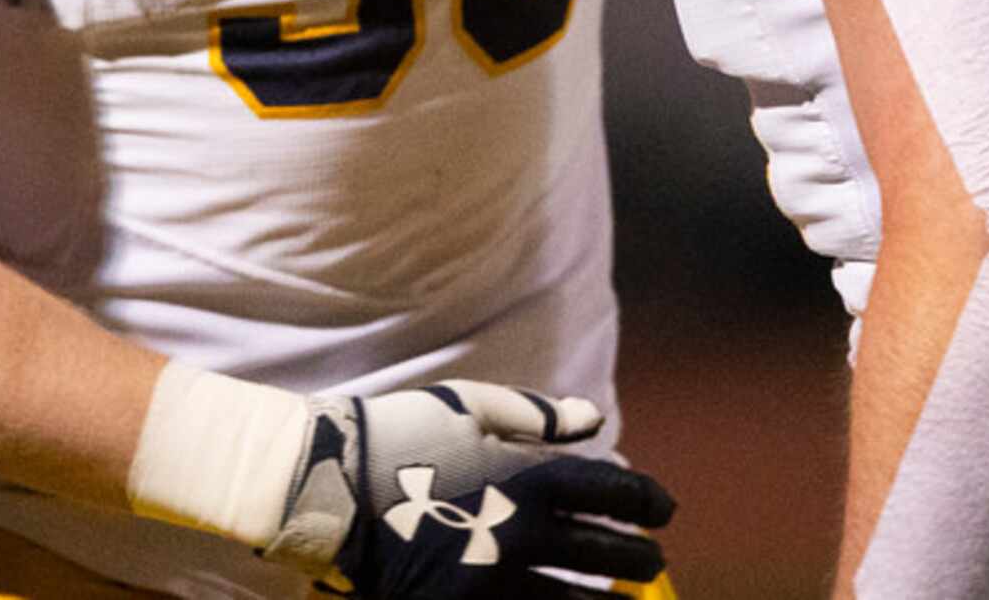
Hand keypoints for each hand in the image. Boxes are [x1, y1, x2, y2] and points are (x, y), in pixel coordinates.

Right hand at [263, 379, 675, 596]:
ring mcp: (489, 585)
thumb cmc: (400, 434)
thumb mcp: (470, 406)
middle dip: (638, 561)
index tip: (662, 511)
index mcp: (527, 477)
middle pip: (604, 556)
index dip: (648, 503)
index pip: (613, 495)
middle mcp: (518, 535)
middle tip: (653, 564)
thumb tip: (596, 422)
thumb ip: (539, 417)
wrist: (326, 488)